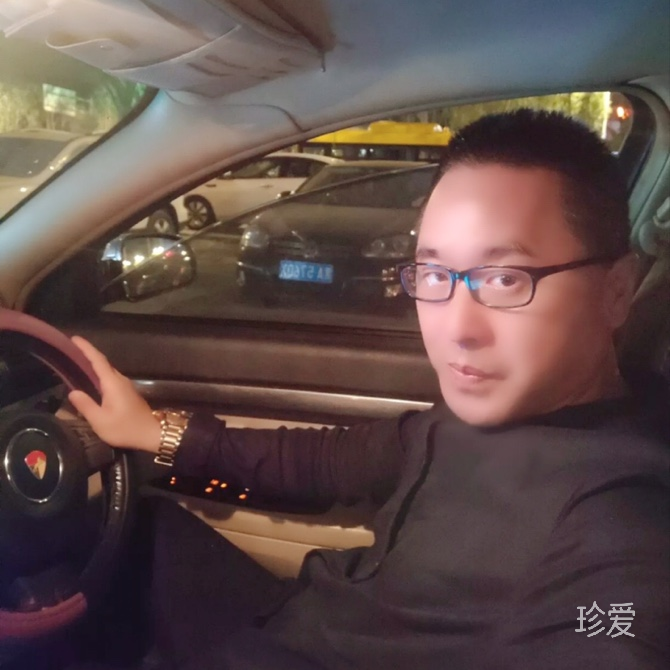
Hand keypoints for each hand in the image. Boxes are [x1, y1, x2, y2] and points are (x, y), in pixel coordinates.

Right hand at [68, 336, 160, 452]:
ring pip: (107, 371)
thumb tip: (73, 392)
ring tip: (76, 362)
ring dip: (93, 364)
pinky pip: (110, 378)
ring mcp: (125, 386)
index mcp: (112, 383)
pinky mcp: (127, 393)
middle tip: (69, 350)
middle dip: (87, 354)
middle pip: (102, 363)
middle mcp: (120, 380)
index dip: (86, 348)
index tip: (74, 338)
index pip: (97, 360)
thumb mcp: (100, 420)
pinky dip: (98, 374)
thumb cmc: (125, 428)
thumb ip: (86, 405)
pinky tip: (90, 379)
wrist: (151, 434)